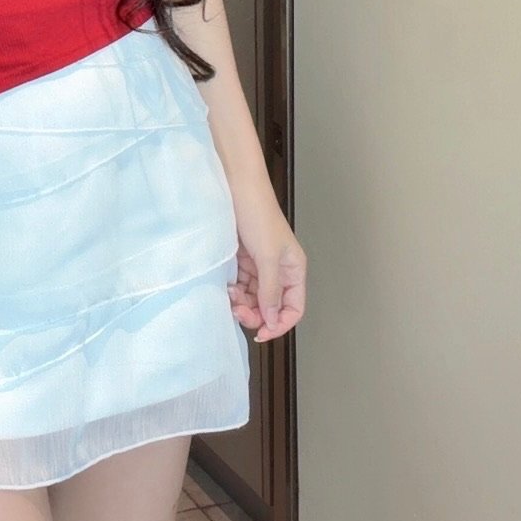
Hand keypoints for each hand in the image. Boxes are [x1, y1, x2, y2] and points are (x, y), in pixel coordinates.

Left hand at [227, 179, 306, 342]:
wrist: (236, 188)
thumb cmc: (258, 215)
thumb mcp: (267, 256)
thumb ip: (270, 290)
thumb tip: (272, 319)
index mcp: (293, 270)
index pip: (294, 308)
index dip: (280, 323)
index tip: (261, 333)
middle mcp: (279, 271)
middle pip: (271, 306)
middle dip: (256, 313)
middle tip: (238, 312)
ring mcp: (260, 266)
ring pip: (254, 298)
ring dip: (242, 303)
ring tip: (230, 296)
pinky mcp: (243, 261)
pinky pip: (241, 286)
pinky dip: (234, 291)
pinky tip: (226, 286)